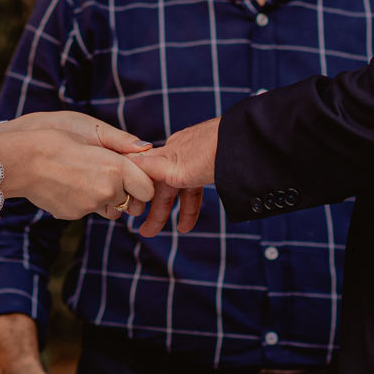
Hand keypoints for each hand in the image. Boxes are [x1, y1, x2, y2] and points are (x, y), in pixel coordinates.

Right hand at [0, 113, 155, 219]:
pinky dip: (83, 200)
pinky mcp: (74, 215)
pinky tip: (68, 183)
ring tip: (86, 177)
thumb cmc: (55, 138)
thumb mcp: (90, 132)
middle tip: (111, 176)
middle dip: (127, 193)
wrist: (21, 160)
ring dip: (106, 198)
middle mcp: (107, 191)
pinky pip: (87, 210)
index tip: (133, 173)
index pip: (148, 189)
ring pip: (110, 208)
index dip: (143, 182)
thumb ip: (121, 143)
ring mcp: (90, 206)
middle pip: (132, 203)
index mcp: (116, 168)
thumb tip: (146, 148)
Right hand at [129, 116, 219, 236]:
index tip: (132, 213)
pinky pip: (197, 184)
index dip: (139, 196)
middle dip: (157, 210)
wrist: (249, 140)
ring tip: (181, 229)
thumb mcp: (177, 165)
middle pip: (163, 185)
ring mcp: (196, 156)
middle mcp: (178, 152)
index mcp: (167, 152)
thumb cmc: (212, 151)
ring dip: (178, 209)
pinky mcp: (213, 161)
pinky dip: (193, 201)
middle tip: (148, 232)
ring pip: (182, 186)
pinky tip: (194, 212)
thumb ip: (150, 167)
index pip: (146, 176)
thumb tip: (123, 161)